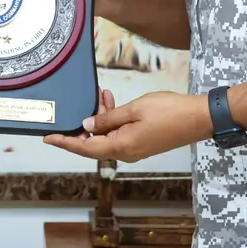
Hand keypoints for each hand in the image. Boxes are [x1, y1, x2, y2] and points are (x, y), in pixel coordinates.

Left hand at [43, 91, 208, 162]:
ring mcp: (135, 148)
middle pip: (94, 142)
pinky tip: (113, 101)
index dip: (65, 142)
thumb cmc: (168, 111)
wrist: (198, 118)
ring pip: (107, 135)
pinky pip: (119, 133)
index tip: (48, 138)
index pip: (85, 147)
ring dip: (101, 117)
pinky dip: (113, 119)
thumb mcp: (134, 109)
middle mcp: (126, 152)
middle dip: (84, 124)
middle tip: (78, 105)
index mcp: (121, 147)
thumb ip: (108, 118)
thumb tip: (87, 125)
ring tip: (102, 95)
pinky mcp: (142, 142)